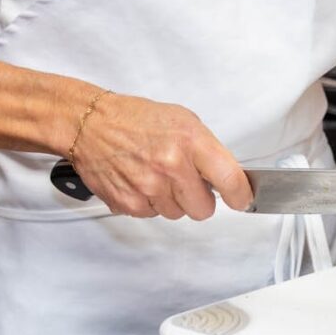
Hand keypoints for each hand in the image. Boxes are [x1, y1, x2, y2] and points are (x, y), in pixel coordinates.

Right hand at [68, 92, 251, 219]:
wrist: (93, 125)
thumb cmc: (137, 120)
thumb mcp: (185, 121)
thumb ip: (207, 151)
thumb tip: (226, 176)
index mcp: (191, 142)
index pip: (229, 179)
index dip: (240, 195)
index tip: (242, 199)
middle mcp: (171, 166)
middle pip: (203, 209)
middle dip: (201, 200)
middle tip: (190, 184)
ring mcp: (149, 187)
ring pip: (177, 214)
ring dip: (173, 201)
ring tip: (159, 176)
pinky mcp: (128, 203)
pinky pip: (152, 215)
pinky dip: (150, 203)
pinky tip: (142, 181)